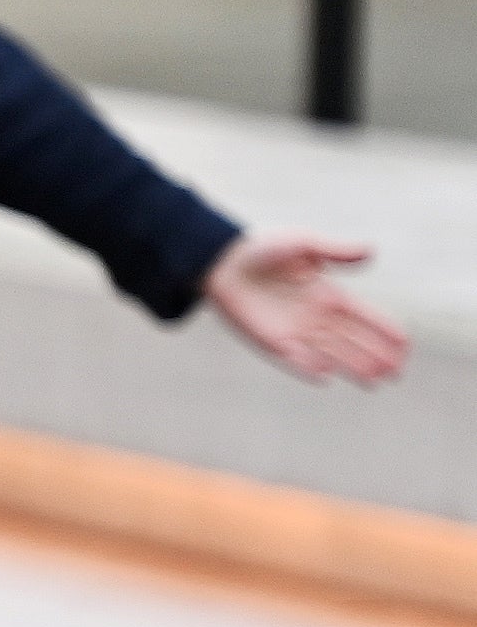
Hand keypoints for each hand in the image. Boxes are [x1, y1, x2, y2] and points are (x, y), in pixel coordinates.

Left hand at [203, 229, 410, 385]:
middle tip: (398, 372)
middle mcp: (316, 317)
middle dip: (376, 355)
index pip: (364, 317)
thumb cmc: (262, 250)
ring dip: (352, 366)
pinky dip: (308, 366)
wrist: (221, 261)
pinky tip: (326, 375)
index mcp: (328, 295)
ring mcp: (294, 331)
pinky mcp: (270, 340)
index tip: (405, 343)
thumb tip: (372, 251)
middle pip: (353, 341)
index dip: (385, 329)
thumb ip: (337, 252)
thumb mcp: (304, 246)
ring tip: (376, 380)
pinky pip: (294, 357)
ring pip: (331, 353)